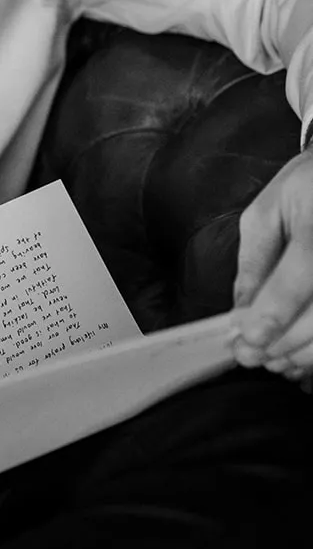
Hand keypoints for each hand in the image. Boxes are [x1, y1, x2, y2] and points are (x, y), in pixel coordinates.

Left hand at [232, 147, 312, 380]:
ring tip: (274, 359)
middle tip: (251, 354)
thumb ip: (254, 259)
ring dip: (303, 353)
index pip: (303, 274)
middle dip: (284, 342)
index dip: (274, 311)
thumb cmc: (307, 189)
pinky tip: (300, 355)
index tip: (247, 335)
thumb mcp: (268, 210)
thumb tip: (242, 307)